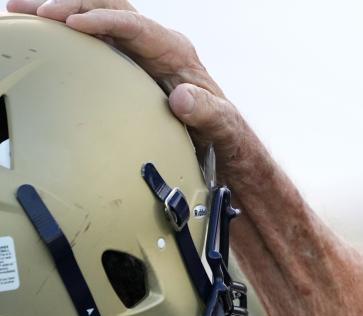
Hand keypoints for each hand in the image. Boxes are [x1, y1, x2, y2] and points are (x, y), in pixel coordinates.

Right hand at [7, 0, 251, 178]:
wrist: (216, 133)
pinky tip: (32, 28)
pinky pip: (87, 35)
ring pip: (91, 14)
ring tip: (16, 9)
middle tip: (33, 10)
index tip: (74, 23)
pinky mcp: (122, 56)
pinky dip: (60, 28)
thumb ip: (207, 111)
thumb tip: (182, 98)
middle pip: (108, 7)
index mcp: (174, 49)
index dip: (104, 21)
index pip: (135, 25)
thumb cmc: (219, 126)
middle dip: (70, 4)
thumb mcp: (220, 123)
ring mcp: (134, 46)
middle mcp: (152, 40)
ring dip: (56, 8)